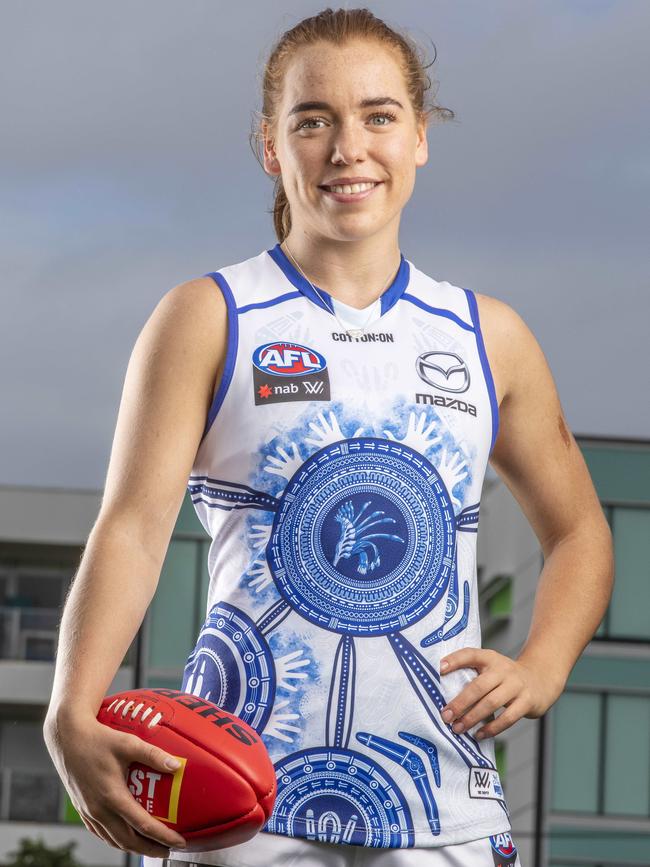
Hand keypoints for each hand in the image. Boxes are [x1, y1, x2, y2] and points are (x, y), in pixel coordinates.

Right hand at [43, 709, 186, 855]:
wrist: (67, 737)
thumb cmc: (98, 738)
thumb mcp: (129, 744)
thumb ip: (153, 754)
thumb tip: (176, 765)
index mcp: (112, 796)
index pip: (142, 824)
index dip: (162, 836)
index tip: (178, 842)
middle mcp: (99, 808)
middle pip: (127, 840)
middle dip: (149, 849)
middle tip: (167, 850)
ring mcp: (88, 811)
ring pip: (112, 840)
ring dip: (133, 847)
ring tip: (150, 847)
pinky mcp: (82, 808)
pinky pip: (100, 832)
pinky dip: (115, 840)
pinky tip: (124, 836)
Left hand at [438, 648, 557, 739]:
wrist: (540, 679)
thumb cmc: (505, 677)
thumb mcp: (491, 668)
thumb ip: (472, 674)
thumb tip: (442, 691)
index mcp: (490, 658)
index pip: (470, 654)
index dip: (454, 660)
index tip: (438, 669)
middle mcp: (503, 670)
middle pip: (478, 686)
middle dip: (460, 703)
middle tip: (445, 716)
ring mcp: (516, 686)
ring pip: (491, 703)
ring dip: (472, 718)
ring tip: (458, 728)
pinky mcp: (527, 702)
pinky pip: (507, 718)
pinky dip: (492, 728)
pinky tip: (479, 735)